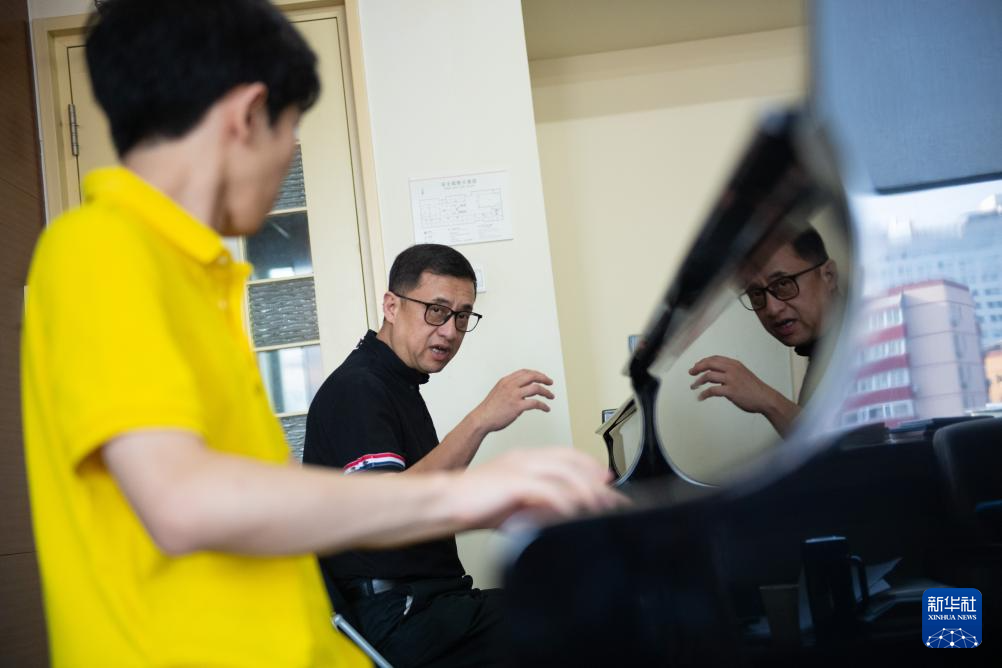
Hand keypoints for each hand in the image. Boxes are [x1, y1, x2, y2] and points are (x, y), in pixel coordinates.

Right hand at [452, 448, 627, 528]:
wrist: (445, 502)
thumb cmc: (475, 504)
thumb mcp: (514, 503)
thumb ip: (537, 504)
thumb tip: (562, 512)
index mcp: (525, 458)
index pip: (565, 455)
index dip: (589, 466)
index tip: (605, 480)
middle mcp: (525, 458)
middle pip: (571, 462)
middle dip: (595, 479)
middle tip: (612, 495)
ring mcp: (519, 467)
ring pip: (565, 475)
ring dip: (587, 491)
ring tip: (600, 507)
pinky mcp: (513, 482)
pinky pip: (548, 491)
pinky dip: (565, 502)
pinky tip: (575, 513)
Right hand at [472, 369, 554, 433]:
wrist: (481, 419)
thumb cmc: (489, 409)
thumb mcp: (498, 392)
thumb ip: (509, 388)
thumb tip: (522, 390)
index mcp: (505, 381)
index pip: (524, 372)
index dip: (535, 373)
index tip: (542, 377)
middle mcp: (510, 386)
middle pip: (532, 376)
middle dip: (544, 378)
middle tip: (550, 382)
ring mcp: (514, 395)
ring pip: (536, 388)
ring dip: (546, 392)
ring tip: (551, 396)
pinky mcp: (517, 406)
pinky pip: (535, 403)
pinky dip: (543, 405)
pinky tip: (546, 408)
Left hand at [688, 355, 778, 414]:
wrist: (766, 398)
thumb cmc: (754, 388)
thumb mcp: (742, 374)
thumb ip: (729, 372)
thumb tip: (713, 374)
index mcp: (735, 364)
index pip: (715, 358)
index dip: (703, 361)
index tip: (696, 366)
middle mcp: (732, 369)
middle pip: (709, 364)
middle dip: (697, 367)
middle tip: (691, 373)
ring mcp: (731, 380)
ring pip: (708, 376)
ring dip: (698, 381)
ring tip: (693, 386)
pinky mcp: (730, 391)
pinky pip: (712, 391)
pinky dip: (704, 394)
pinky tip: (700, 397)